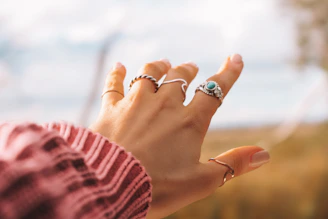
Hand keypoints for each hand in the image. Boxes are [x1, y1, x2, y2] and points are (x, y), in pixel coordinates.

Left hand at [90, 55, 269, 218]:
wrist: (111, 186)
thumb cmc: (158, 187)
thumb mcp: (201, 181)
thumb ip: (233, 164)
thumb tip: (265, 155)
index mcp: (189, 121)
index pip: (214, 90)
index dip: (228, 73)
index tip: (235, 58)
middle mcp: (163, 105)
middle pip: (180, 77)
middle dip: (188, 70)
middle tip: (191, 67)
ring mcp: (136, 103)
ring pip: (149, 73)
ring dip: (159, 67)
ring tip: (164, 63)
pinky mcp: (111, 108)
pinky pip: (114, 83)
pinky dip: (117, 73)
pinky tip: (119, 65)